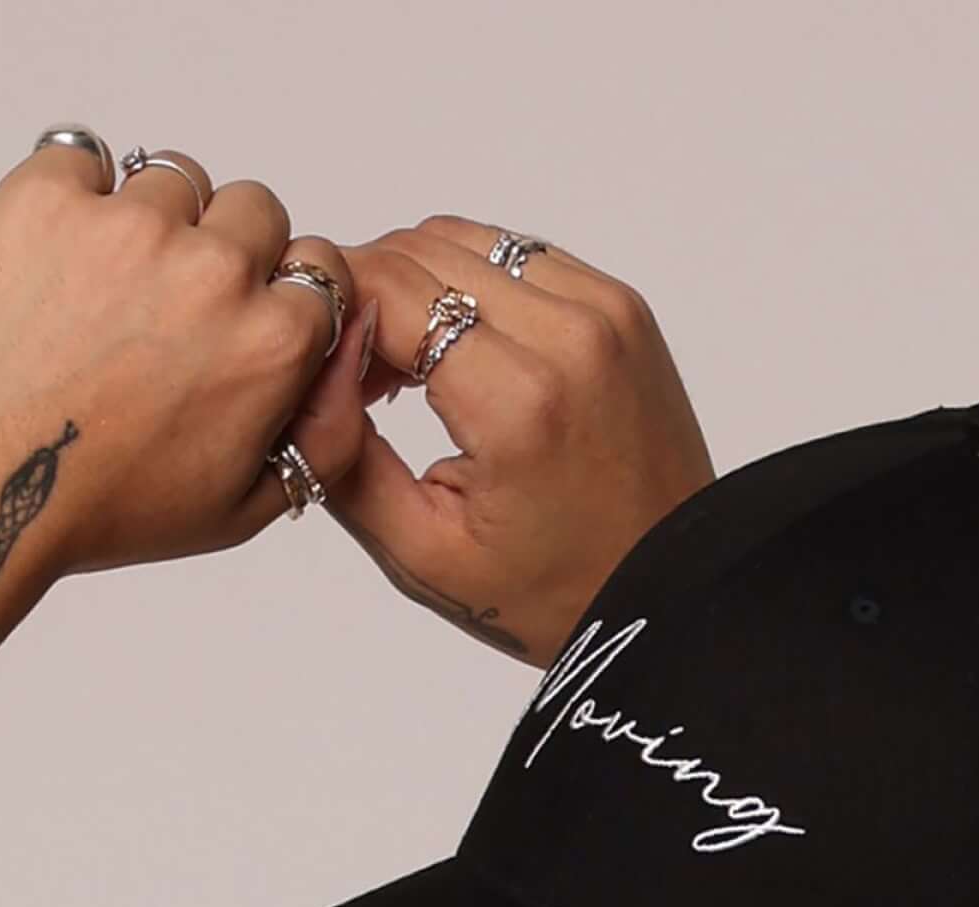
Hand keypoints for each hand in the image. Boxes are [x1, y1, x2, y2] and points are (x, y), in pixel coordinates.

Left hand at [0, 139, 370, 581]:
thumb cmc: (103, 509)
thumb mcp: (241, 508)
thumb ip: (320, 434)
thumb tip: (348, 357)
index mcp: (273, 342)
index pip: (319, 268)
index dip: (281, 293)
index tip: (241, 317)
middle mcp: (213, 270)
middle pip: (253, 209)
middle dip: (224, 250)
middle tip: (168, 309)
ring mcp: (128, 224)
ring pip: (172, 179)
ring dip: (151, 221)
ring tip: (105, 290)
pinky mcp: (47, 197)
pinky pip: (82, 156)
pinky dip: (72, 197)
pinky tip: (54, 264)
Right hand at [311, 221, 715, 663]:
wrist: (673, 593)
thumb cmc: (557, 594)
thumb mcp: (427, 556)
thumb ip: (348, 462)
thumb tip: (305, 379)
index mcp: (519, 401)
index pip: (390, 289)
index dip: (334, 311)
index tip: (316, 359)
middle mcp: (569, 334)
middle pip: (423, 251)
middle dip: (368, 297)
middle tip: (355, 375)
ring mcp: (604, 310)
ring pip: (467, 240)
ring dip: (416, 285)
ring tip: (405, 369)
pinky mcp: (623, 306)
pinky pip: (518, 258)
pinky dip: (473, 286)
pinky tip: (460, 355)